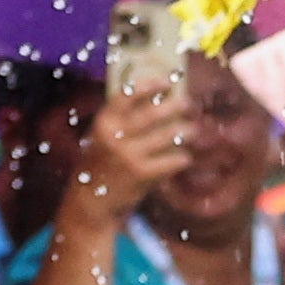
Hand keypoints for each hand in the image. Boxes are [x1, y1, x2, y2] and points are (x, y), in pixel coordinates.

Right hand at [57, 80, 190, 235]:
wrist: (90, 204)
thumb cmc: (101, 166)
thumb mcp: (101, 139)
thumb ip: (120, 122)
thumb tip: (155, 100)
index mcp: (103, 123)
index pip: (126, 95)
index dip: (148, 85)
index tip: (166, 80)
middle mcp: (114, 136)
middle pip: (151, 113)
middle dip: (174, 106)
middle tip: (188, 102)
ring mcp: (128, 155)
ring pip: (166, 135)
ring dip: (184, 131)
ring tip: (193, 130)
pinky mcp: (142, 174)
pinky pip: (171, 160)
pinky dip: (181, 158)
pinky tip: (185, 157)